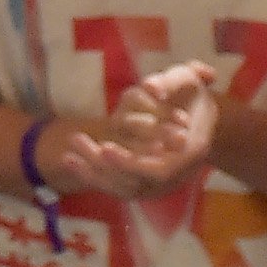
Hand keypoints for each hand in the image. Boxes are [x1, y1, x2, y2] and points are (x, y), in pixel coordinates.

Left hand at [48, 61, 217, 198]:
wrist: (198, 116)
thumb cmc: (189, 94)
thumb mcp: (186, 79)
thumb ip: (170, 82)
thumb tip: (151, 87)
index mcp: (190, 152)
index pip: (159, 170)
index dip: (132, 163)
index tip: (106, 149)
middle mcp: (175, 173)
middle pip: (136, 182)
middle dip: (105, 165)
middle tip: (77, 140)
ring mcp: (159, 181)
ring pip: (122, 187)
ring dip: (93, 172)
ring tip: (68, 153)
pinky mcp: (141, 181)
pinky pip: (115, 186)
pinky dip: (92, 176)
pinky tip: (70, 159)